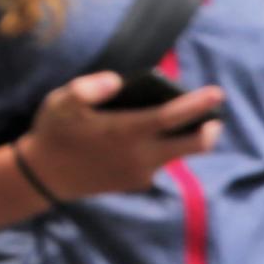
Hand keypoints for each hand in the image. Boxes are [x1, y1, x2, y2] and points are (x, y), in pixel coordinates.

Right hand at [23, 72, 223, 196]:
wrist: (45, 175)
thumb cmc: (55, 131)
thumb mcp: (61, 102)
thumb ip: (86, 88)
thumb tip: (116, 80)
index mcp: (125, 132)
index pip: (171, 117)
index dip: (197, 105)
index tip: (218, 92)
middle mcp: (141, 156)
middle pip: (194, 145)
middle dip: (209, 130)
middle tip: (214, 117)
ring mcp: (142, 173)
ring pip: (177, 154)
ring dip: (184, 138)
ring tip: (181, 121)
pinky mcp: (139, 183)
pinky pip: (159, 162)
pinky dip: (161, 148)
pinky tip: (151, 136)